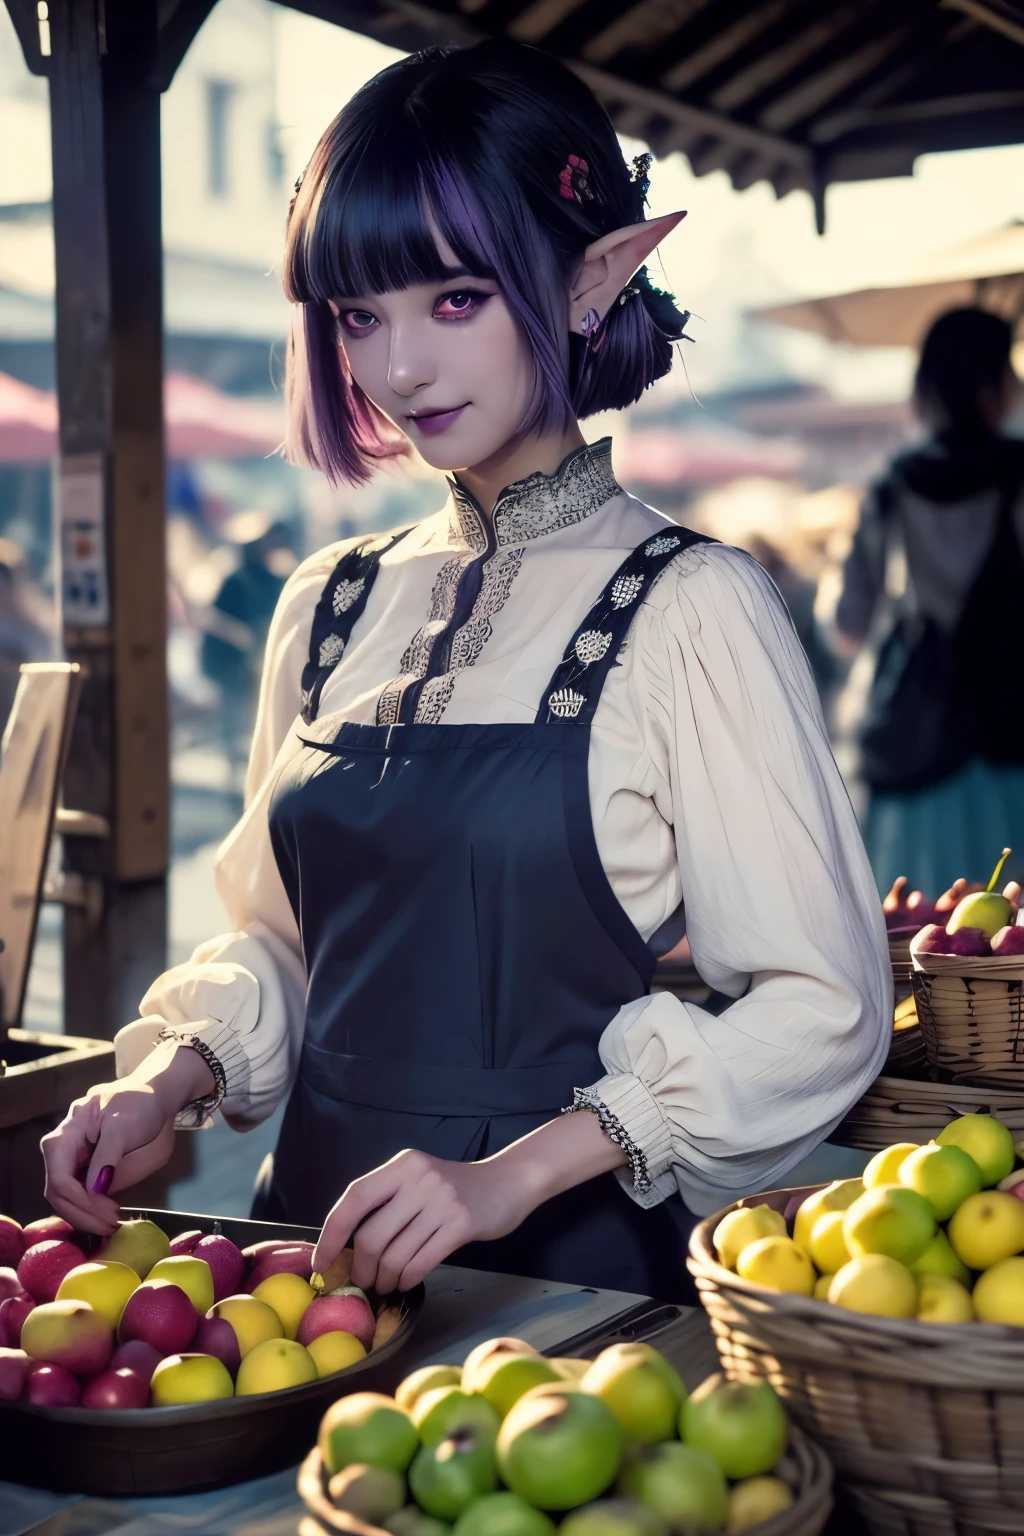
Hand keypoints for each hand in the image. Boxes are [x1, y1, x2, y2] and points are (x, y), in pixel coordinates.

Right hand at [41, 1041, 214, 1234]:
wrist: (153, 1095)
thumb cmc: (140, 1103)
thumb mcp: (125, 1125)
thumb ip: (108, 1155)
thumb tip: (94, 1189)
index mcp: (69, 1129)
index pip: (60, 1174)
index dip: (80, 1199)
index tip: (107, 1211)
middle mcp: (62, 1145)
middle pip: (56, 1190)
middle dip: (81, 1212)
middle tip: (110, 1225)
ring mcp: (70, 1157)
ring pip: (63, 1196)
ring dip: (83, 1215)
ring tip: (110, 1224)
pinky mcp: (81, 1166)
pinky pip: (75, 1193)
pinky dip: (87, 1209)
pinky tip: (105, 1215)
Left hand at [313, 1149, 535, 1295]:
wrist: (509, 1181)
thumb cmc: (456, 1187)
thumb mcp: (419, 1178)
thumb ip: (388, 1200)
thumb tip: (347, 1245)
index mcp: (402, 1165)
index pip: (354, 1198)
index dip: (333, 1234)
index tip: (323, 1262)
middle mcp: (419, 1178)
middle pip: (371, 1236)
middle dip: (361, 1268)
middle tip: (363, 1282)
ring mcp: (441, 1201)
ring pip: (394, 1255)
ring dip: (384, 1279)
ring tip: (387, 1284)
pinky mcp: (461, 1224)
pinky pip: (420, 1263)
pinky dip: (407, 1279)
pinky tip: (406, 1281)